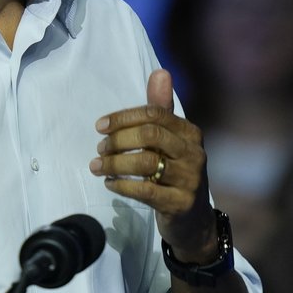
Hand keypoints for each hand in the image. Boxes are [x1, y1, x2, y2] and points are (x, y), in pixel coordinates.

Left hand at [89, 70, 217, 261]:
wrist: (193, 221)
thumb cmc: (175, 174)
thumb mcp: (170, 141)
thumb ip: (161, 109)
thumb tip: (160, 71)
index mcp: (190, 132)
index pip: (154, 114)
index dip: (124, 118)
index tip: (100, 126)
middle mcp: (194, 153)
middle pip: (149, 135)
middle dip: (118, 140)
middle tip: (99, 150)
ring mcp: (190, 179)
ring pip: (145, 163)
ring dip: (114, 163)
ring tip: (98, 167)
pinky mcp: (180, 204)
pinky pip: (145, 190)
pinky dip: (122, 185)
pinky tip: (110, 184)